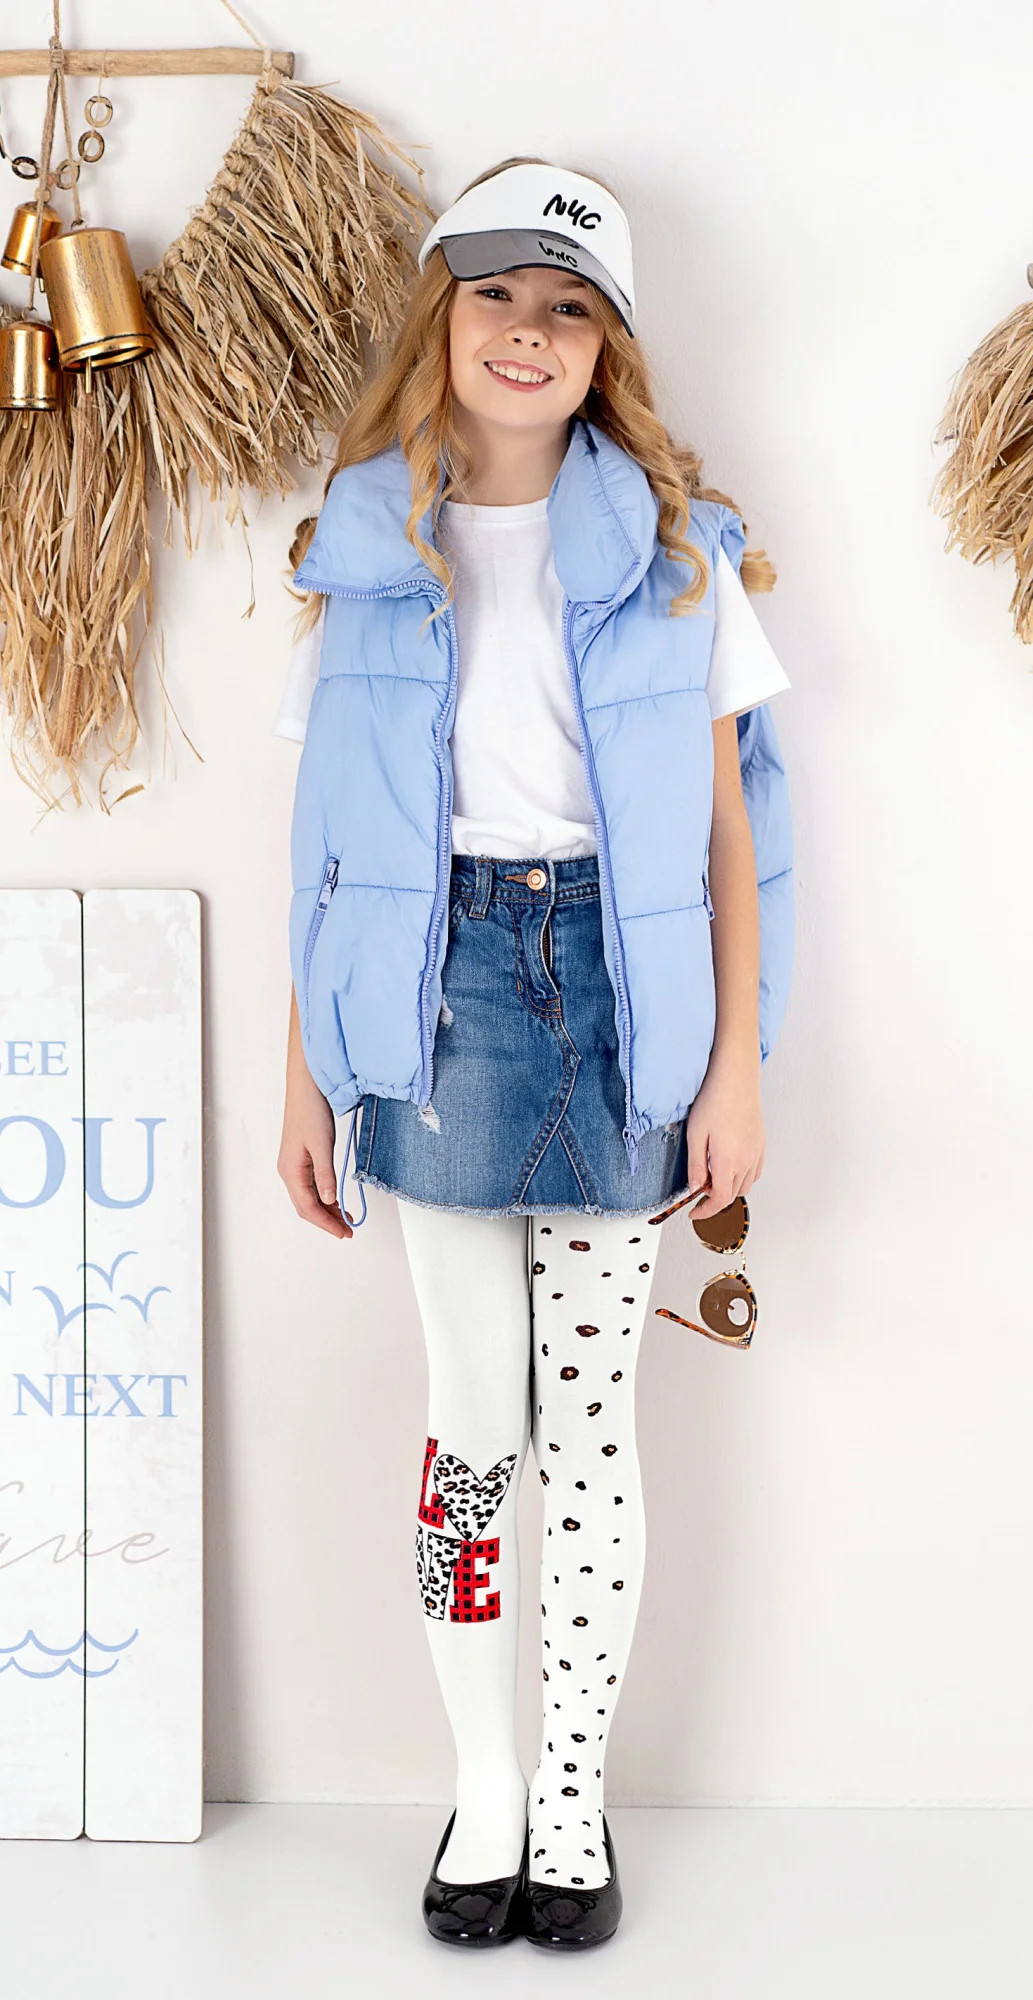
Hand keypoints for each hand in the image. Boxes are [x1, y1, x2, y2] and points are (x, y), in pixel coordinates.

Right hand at [278, 1064, 354, 1239]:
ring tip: (346, 1219)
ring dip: (327, 1210)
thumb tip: (329, 1201)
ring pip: (309, 1198)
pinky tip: (337, 1200)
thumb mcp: (322, 1145)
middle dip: (327, 1221)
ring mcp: (294, 1166)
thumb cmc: (311, 1112)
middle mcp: (289, 1172)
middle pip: (306, 1207)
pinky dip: (325, 1196)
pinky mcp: (302, 1159)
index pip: (308, 1207)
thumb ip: (326, 1175)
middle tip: (348, 1230)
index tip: (344, 1232)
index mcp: (291, 1171)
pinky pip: (312, 1186)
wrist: (306, 1088)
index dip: (326, 1223)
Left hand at [683, 1048, 765, 1219]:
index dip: (705, 1211)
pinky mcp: (761, 1144)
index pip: (719, 1199)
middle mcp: (746, 1160)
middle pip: (733, 1195)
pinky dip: (742, 1177)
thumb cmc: (714, 1099)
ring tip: (711, 1177)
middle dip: (714, 1200)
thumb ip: (695, 1166)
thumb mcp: (695, 1134)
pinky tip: (729, 1166)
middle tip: (698, 1192)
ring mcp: (756, 1152)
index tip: (694, 1212)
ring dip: (729, 1189)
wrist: (735, 1077)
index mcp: (728, 1161)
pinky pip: (755, 1171)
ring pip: (745, 1185)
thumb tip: (695, 1188)